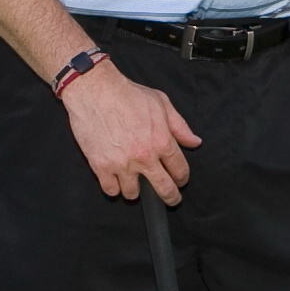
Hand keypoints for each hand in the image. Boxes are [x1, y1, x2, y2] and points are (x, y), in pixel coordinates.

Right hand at [61, 58, 199, 201]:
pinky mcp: (101, 166)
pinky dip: (114, 189)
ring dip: (136, 190)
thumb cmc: (127, 94)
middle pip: (163, 189)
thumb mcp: (161, 103)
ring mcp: (122, 164)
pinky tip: (116, 182)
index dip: (182, 178)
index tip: (180, 180)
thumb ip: (180, 126)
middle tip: (171, 199)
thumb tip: (194, 142)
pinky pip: (110, 190)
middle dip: (170, 197)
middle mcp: (144, 156)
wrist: (95, 90)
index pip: (180, 170)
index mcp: (161, 141)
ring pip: (133, 194)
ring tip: (135, 183)